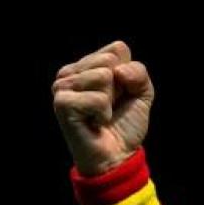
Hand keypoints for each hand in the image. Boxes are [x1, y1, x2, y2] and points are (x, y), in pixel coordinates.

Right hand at [52, 40, 153, 175]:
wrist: (117, 156)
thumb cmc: (125, 124)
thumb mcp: (142, 93)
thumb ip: (139, 73)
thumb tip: (118, 70)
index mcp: (88, 65)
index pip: (117, 48)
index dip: (128, 74)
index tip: (121, 95)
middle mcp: (72, 72)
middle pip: (109, 59)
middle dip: (120, 87)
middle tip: (109, 107)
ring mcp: (63, 86)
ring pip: (103, 75)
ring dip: (110, 101)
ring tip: (100, 115)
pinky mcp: (62, 103)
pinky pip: (97, 98)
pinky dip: (103, 113)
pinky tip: (94, 123)